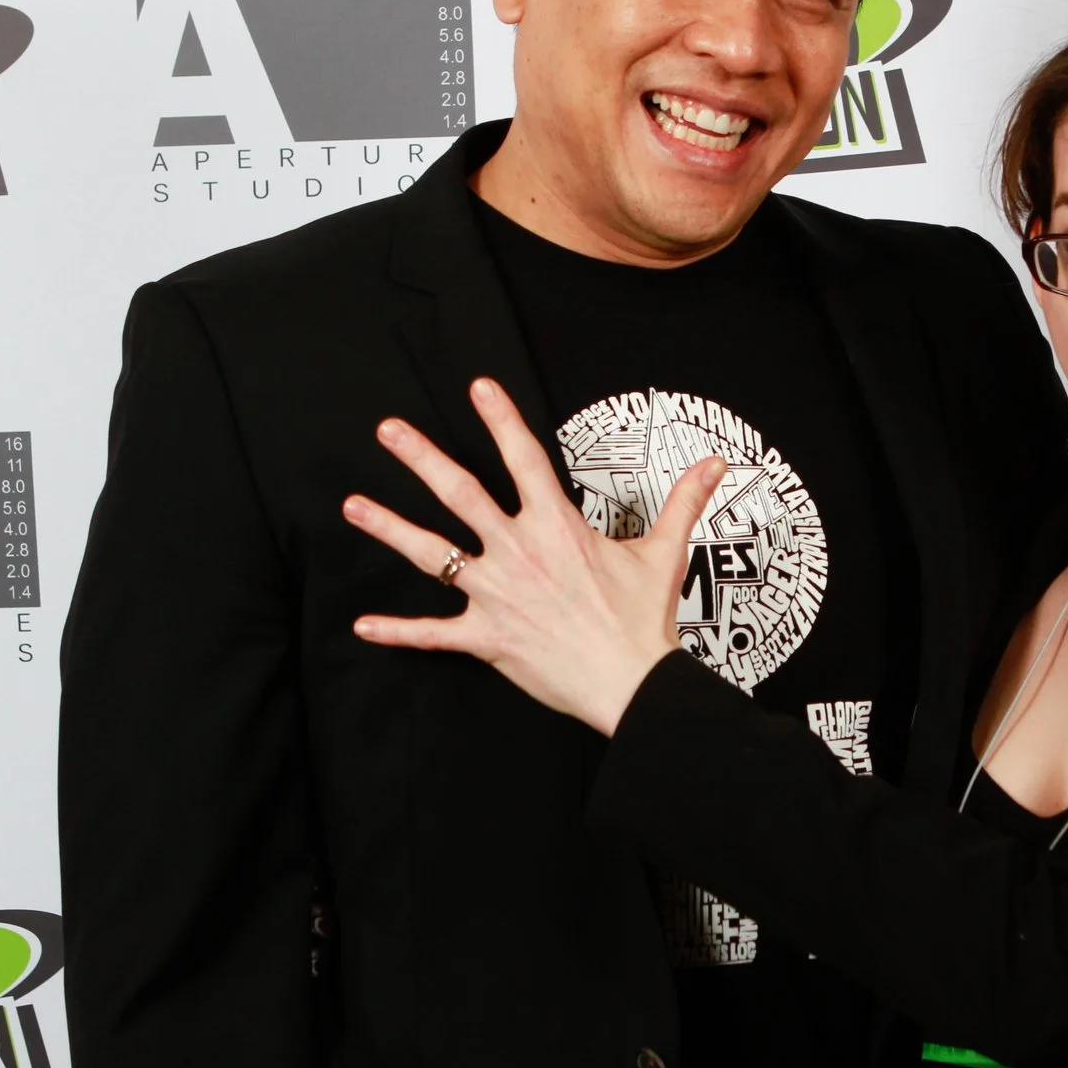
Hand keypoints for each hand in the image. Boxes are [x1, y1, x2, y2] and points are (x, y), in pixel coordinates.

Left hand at [342, 379, 725, 734]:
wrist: (631, 682)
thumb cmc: (644, 620)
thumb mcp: (663, 553)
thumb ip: (682, 502)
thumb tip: (714, 464)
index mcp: (556, 526)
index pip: (525, 457)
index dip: (501, 418)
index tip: (477, 385)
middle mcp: (517, 551)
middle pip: (459, 493)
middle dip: (420, 457)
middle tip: (388, 429)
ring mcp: (495, 594)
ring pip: (431, 553)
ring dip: (389, 527)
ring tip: (353, 505)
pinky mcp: (486, 637)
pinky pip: (433, 634)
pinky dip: (398, 632)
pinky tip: (364, 626)